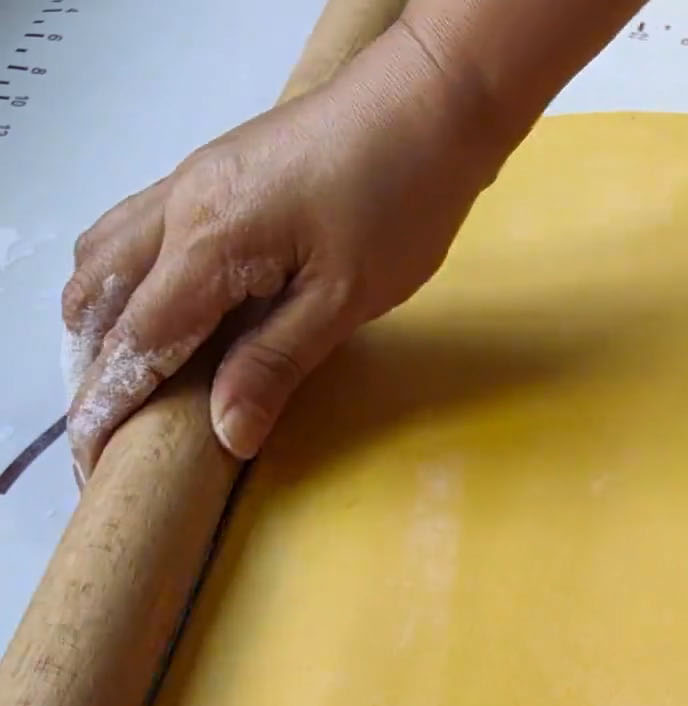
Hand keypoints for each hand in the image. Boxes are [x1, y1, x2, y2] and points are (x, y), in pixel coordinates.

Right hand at [62, 20, 496, 482]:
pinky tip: (164, 315)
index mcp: (207, 242)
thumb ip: (275, 365)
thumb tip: (227, 431)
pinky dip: (130, 280)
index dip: (110, 402)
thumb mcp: (343, 302)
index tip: (94, 457)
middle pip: (97, 294)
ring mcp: (191, 182)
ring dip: (104, 318)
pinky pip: (137, 229)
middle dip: (95, 364)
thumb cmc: (399, 198)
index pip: (135, 339)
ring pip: (106, 255)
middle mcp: (180, 206)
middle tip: (115, 424)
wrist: (430, 103)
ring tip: (130, 378)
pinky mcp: (213, 174)